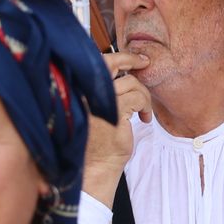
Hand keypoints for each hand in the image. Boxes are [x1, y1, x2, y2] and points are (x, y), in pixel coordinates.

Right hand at [83, 52, 153, 205]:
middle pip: (110, 64)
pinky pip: (138, 98)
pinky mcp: (114, 112)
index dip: (118, 56)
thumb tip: (121, 68)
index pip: (96, 62)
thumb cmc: (95, 139)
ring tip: (143, 111)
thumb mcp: (94, 109)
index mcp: (76, 89)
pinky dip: (146, 106)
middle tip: (144, 62)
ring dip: (143, 95)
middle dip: (130, 59)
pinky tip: (144, 118)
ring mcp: (98, 101)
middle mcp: (84, 92)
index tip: (135, 58)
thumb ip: (101, 88)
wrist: (95, 166)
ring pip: (130, 83)